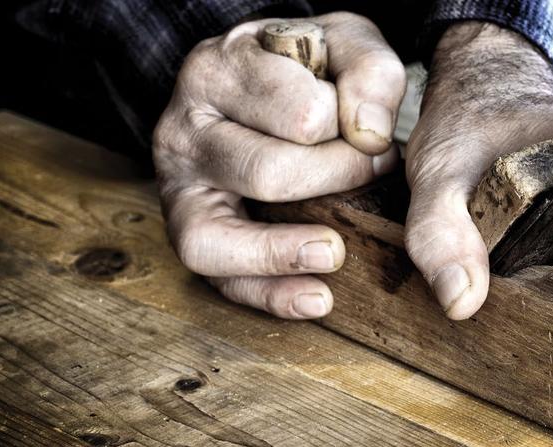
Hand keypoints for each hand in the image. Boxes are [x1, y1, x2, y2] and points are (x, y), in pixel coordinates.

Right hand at [153, 13, 405, 318]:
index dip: (350, 131)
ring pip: (218, 238)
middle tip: (372, 172)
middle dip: (335, 181)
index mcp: (220, 70)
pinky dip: (270, 295)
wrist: (257, 79)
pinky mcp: (190, 233)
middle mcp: (184, 128)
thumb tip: (370, 135)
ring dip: (285, 251)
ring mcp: (177, 188)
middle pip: (267, 175)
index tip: (375, 136)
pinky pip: (220, 280)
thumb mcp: (343, 43)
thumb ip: (367, 71)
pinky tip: (318, 297)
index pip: (300, 115)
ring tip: (335, 252)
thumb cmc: (303, 68)